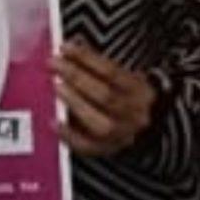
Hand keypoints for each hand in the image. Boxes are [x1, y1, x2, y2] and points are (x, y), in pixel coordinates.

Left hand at [55, 43, 157, 157]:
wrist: (146, 124)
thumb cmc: (126, 94)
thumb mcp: (122, 76)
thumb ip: (98, 65)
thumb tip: (70, 49)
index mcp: (140, 91)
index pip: (112, 72)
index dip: (87, 59)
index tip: (65, 48)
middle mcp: (134, 114)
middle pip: (106, 96)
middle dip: (77, 78)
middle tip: (55, 65)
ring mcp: (122, 134)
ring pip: (99, 122)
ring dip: (75, 103)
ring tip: (56, 86)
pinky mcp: (107, 150)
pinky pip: (87, 146)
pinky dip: (68, 134)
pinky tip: (53, 121)